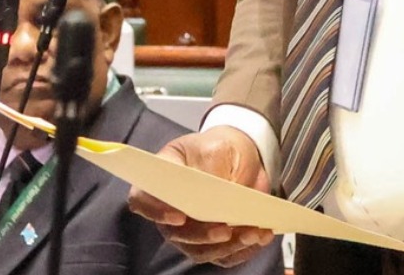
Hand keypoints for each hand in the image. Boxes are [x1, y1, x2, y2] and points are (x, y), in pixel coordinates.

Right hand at [127, 126, 274, 266]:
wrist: (239, 158)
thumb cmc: (218, 149)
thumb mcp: (216, 148)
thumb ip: (211, 170)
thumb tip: (216, 196)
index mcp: (160, 180)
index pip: (142, 200)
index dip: (155, 211)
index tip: (179, 216)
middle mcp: (169, 211)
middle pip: (175, 234)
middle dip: (202, 235)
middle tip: (225, 229)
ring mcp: (190, 231)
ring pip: (201, 251)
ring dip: (227, 246)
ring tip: (252, 233)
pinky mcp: (213, 243)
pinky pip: (224, 256)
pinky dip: (243, 250)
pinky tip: (260, 237)